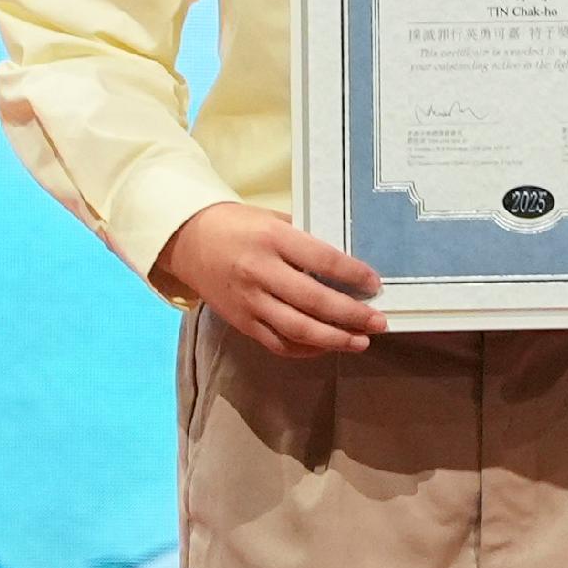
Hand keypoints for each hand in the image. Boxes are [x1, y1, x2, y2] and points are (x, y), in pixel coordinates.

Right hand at [160, 202, 385, 354]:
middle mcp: (261, 271)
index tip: (375, 284)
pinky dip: (305, 349)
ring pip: (297, 329)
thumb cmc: (238, 225)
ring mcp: (249, 301)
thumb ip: (305, 239)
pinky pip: (277, 343)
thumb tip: (345, 263)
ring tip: (360, 342)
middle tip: (378, 322)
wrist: (188, 241)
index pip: (322, 259)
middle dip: (351, 315)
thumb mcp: (273, 219)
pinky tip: (326, 346)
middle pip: (314, 300)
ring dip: (333, 339)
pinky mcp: (241, 322)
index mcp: (273, 238)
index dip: (353, 274)